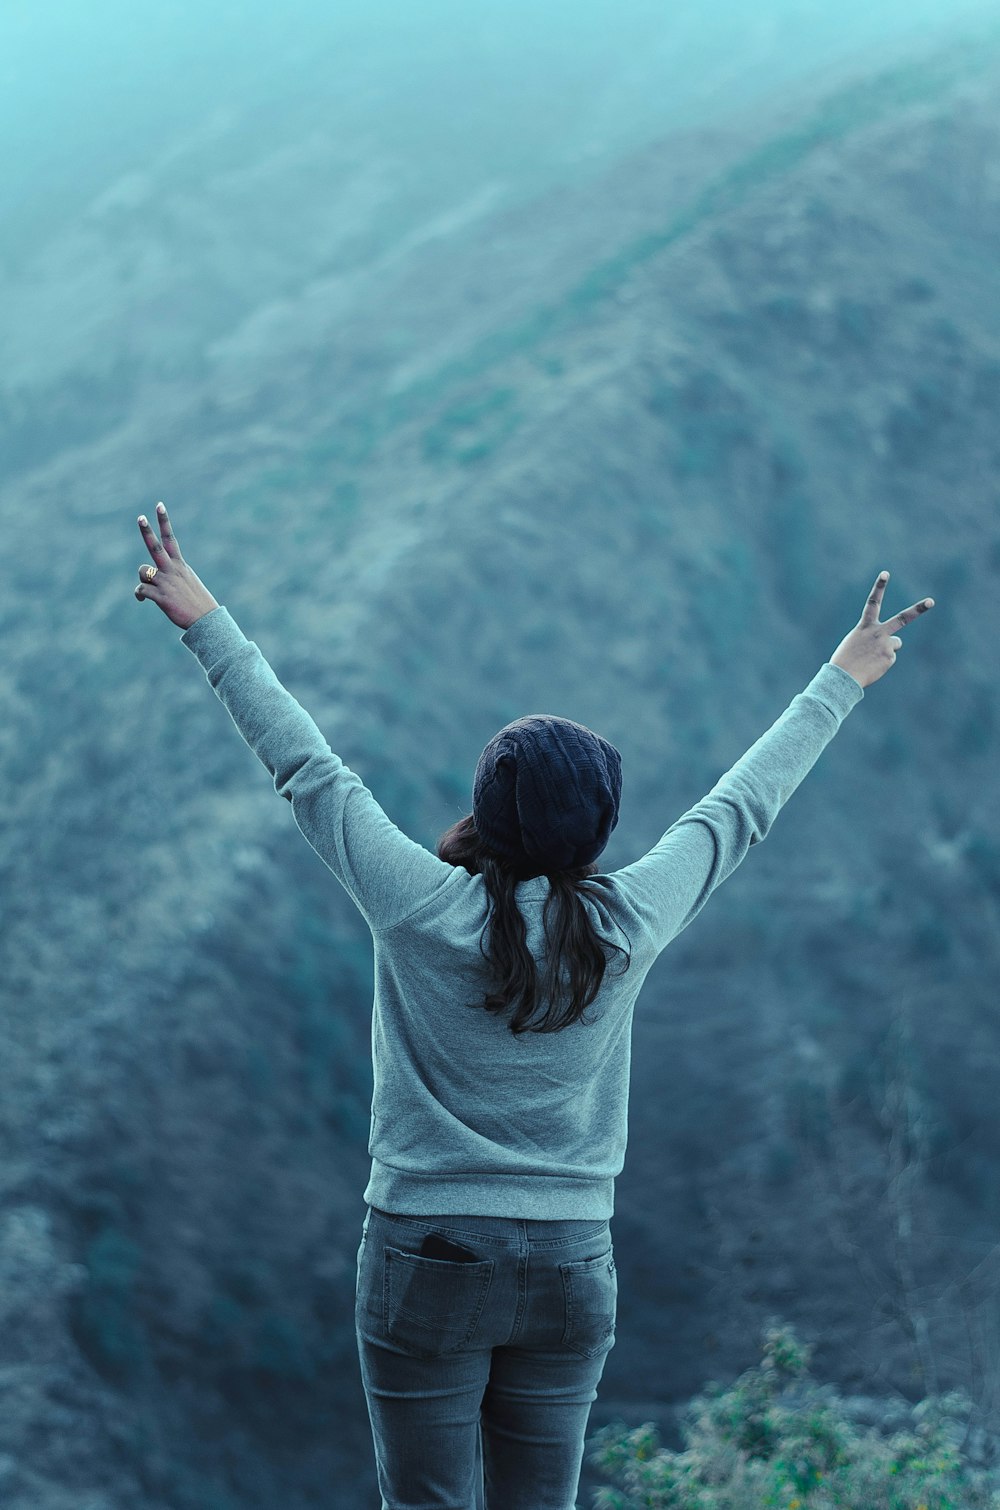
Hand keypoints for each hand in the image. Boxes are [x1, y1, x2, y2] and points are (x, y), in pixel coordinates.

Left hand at [134, 502, 219, 629]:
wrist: (205, 621)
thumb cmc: (197, 603)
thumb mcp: (187, 582)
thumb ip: (170, 575)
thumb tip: (150, 577)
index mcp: (180, 565)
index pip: (171, 539)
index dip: (164, 521)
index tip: (159, 505)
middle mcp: (172, 571)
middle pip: (156, 547)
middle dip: (147, 532)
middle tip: (140, 517)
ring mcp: (166, 583)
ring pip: (142, 572)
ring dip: (141, 579)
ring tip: (147, 588)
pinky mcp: (161, 597)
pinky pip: (141, 591)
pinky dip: (139, 595)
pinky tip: (142, 600)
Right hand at [829, 570, 934, 688]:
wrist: (843, 676)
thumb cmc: (845, 659)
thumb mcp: (856, 642)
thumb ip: (874, 638)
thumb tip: (892, 645)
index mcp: (865, 626)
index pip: (873, 602)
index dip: (879, 587)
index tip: (885, 573)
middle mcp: (878, 632)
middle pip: (902, 618)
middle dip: (918, 609)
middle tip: (931, 601)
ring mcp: (886, 645)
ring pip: (895, 643)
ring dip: (887, 649)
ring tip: (872, 657)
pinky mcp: (890, 658)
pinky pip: (890, 657)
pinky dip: (882, 662)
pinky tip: (872, 666)